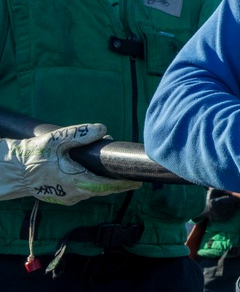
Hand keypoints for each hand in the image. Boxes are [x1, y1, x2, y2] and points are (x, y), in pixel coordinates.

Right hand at [3, 124, 140, 204]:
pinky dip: (95, 184)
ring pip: (93, 191)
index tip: (138, 181)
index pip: (106, 186)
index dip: (123, 184)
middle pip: (103, 190)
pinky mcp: (63, 196)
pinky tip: (100, 175)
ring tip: (120, 173)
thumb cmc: (35, 155)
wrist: (15, 171)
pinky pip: (84, 191)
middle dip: (119, 184)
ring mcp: (68, 197)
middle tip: (135, 178)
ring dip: (106, 184)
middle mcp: (74, 193)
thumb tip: (103, 129)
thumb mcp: (58, 140)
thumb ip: (81, 134)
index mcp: (76, 182)